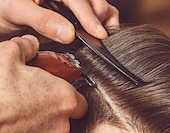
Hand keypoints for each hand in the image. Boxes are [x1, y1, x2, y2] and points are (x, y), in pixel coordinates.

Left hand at [0, 0, 118, 42]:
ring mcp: (68, 7)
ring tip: (106, 37)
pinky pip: (90, 23)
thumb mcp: (15, 11)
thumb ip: (42, 20)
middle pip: (93, 0)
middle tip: (103, 37)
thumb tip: (69, 34)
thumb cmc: (1, 9)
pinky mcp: (70, 21)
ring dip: (105, 22)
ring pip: (97, 9)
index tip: (97, 33)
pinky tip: (99, 39)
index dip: (89, 15)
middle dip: (101, 17)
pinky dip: (98, 30)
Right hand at [0, 35, 87, 132]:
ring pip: (48, 127)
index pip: (81, 100)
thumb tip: (30, 44)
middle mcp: (60, 124)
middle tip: (35, 90)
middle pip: (64, 114)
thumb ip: (26, 47)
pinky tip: (11, 115)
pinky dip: (24, 127)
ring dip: (38, 116)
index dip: (69, 91)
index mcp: (64, 99)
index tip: (58, 84)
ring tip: (19, 101)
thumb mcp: (10, 54)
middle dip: (52, 103)